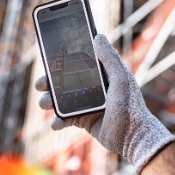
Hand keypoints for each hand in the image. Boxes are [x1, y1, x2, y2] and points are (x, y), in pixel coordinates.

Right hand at [35, 34, 174, 173]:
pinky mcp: (84, 120)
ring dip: (50, 101)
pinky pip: (66, 118)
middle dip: (49, 82)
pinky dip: (58, 121)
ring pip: (61, 100)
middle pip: (65, 81)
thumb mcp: (121, 79)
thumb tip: (98, 35)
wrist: (133, 139)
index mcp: (101, 75)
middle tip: (40, 84)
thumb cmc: (131, 107)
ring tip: (45, 103)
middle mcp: (93, 87)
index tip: (48, 59)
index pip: (78, 63)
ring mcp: (87, 104)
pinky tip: (56, 123)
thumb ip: (110, 58)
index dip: (62, 61)